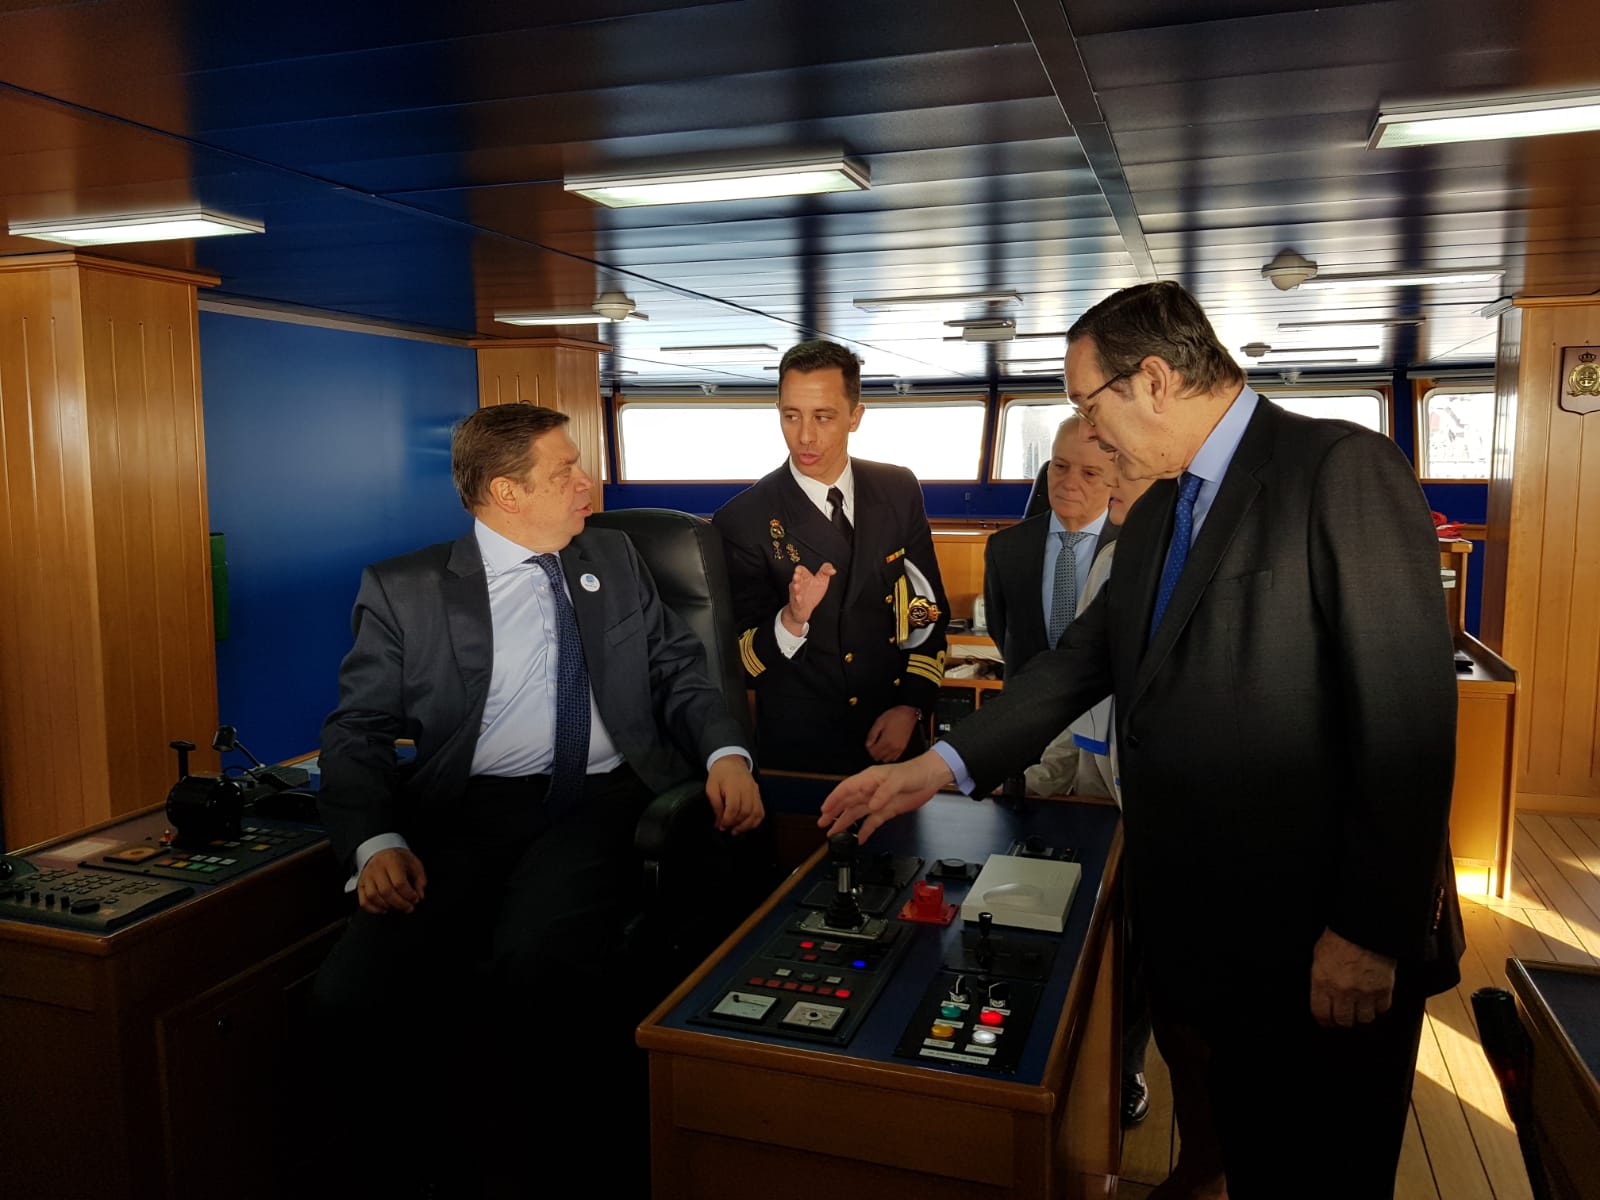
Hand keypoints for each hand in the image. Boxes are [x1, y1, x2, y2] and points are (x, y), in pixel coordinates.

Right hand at [357, 847, 427, 915]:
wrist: (382, 852)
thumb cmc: (399, 859)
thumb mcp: (414, 864)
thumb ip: (420, 880)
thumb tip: (419, 896)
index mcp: (391, 861)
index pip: (399, 882)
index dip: (409, 894)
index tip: (415, 899)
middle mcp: (376, 868)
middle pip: (386, 891)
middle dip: (400, 903)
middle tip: (408, 907)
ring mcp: (366, 877)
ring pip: (373, 897)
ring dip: (387, 906)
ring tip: (398, 907)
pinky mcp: (361, 884)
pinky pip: (364, 901)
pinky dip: (374, 909)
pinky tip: (385, 909)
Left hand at [705, 755, 764, 834]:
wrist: (731, 762)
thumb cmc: (719, 775)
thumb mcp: (711, 788)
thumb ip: (716, 806)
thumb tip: (719, 823)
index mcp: (733, 786)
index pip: (734, 808)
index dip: (727, 821)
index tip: (721, 826)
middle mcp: (747, 789)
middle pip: (745, 812)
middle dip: (736, 824)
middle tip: (727, 829)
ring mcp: (755, 792)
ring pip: (755, 813)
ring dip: (746, 826)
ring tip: (736, 830)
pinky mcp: (758, 794)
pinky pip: (761, 811)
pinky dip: (755, 821)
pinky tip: (746, 825)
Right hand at [781, 562, 836, 633]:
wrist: (805, 608)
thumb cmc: (812, 592)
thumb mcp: (821, 580)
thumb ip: (826, 571)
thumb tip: (833, 570)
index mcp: (805, 578)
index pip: (801, 570)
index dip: (799, 569)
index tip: (799, 570)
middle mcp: (799, 584)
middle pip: (796, 579)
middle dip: (796, 577)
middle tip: (796, 575)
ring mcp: (797, 594)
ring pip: (795, 590)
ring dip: (795, 588)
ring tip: (796, 586)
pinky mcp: (798, 604)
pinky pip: (797, 602)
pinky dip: (797, 600)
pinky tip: (798, 598)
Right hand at [817, 750, 953, 842]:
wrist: (930, 777)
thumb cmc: (914, 772)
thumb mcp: (898, 780)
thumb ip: (883, 792)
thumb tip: (871, 805)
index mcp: (869, 779)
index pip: (846, 789)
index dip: (834, 799)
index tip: (825, 809)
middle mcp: (871, 790)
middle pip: (848, 802)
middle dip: (834, 813)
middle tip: (823, 823)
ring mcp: (878, 801)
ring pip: (857, 813)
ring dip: (845, 823)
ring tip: (834, 832)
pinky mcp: (887, 810)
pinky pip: (872, 822)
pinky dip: (865, 830)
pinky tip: (859, 838)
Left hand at [865, 704, 920, 762]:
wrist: (909, 714)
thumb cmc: (893, 716)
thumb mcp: (879, 722)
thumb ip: (872, 734)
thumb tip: (867, 745)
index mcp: (885, 741)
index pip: (873, 752)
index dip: (868, 749)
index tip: (868, 743)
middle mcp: (892, 748)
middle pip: (879, 757)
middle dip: (873, 752)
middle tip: (872, 745)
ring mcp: (899, 749)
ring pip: (886, 759)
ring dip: (881, 755)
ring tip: (879, 747)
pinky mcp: (903, 748)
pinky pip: (894, 758)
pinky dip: (889, 756)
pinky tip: (887, 750)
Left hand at [1309, 927, 1395, 1027]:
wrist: (1365, 927)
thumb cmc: (1340, 936)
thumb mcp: (1319, 955)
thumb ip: (1320, 977)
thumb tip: (1321, 992)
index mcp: (1322, 982)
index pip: (1321, 1013)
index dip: (1324, 1020)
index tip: (1326, 1021)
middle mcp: (1343, 991)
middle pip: (1344, 1021)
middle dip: (1343, 1021)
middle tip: (1344, 1017)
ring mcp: (1365, 992)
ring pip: (1364, 1019)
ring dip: (1362, 1015)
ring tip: (1361, 1009)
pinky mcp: (1384, 989)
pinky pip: (1382, 1009)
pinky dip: (1379, 1007)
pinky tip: (1375, 1001)